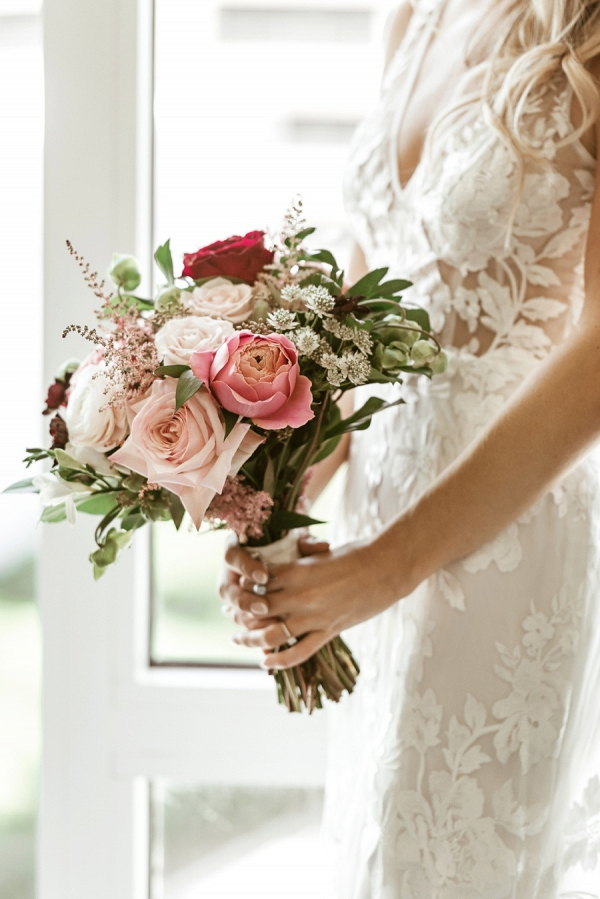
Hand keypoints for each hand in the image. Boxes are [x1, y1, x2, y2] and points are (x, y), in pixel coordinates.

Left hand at [223, 536, 401, 669]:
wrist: (389, 567)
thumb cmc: (357, 554)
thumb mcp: (322, 553)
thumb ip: (300, 562)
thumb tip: (283, 566)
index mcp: (297, 571)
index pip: (257, 583)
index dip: (243, 588)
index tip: (236, 591)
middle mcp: (300, 596)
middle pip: (257, 610)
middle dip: (240, 615)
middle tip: (231, 618)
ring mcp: (315, 616)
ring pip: (272, 635)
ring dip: (251, 640)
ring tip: (239, 640)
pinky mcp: (329, 631)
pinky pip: (299, 652)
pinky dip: (279, 660)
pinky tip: (266, 662)